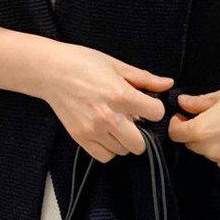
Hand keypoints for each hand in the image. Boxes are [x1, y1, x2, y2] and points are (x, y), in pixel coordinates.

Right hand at [36, 41, 172, 162]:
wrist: (51, 71)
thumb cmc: (83, 63)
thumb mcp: (117, 65)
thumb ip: (144, 78)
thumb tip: (168, 84)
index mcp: (121, 95)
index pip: (156, 113)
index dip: (154, 108)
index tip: (146, 104)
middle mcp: (109, 117)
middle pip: (141, 143)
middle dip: (142, 132)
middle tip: (133, 119)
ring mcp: (94, 130)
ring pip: (123, 150)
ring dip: (125, 140)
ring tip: (117, 124)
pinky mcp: (80, 138)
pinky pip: (104, 156)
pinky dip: (109, 149)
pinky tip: (107, 134)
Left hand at [168, 76, 219, 169]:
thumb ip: (197, 103)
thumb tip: (182, 103)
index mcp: (202, 131)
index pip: (175, 134)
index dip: (177, 123)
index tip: (183, 115)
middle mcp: (212, 150)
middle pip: (191, 144)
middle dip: (194, 131)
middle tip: (208, 116)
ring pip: (208, 151)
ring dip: (210, 141)